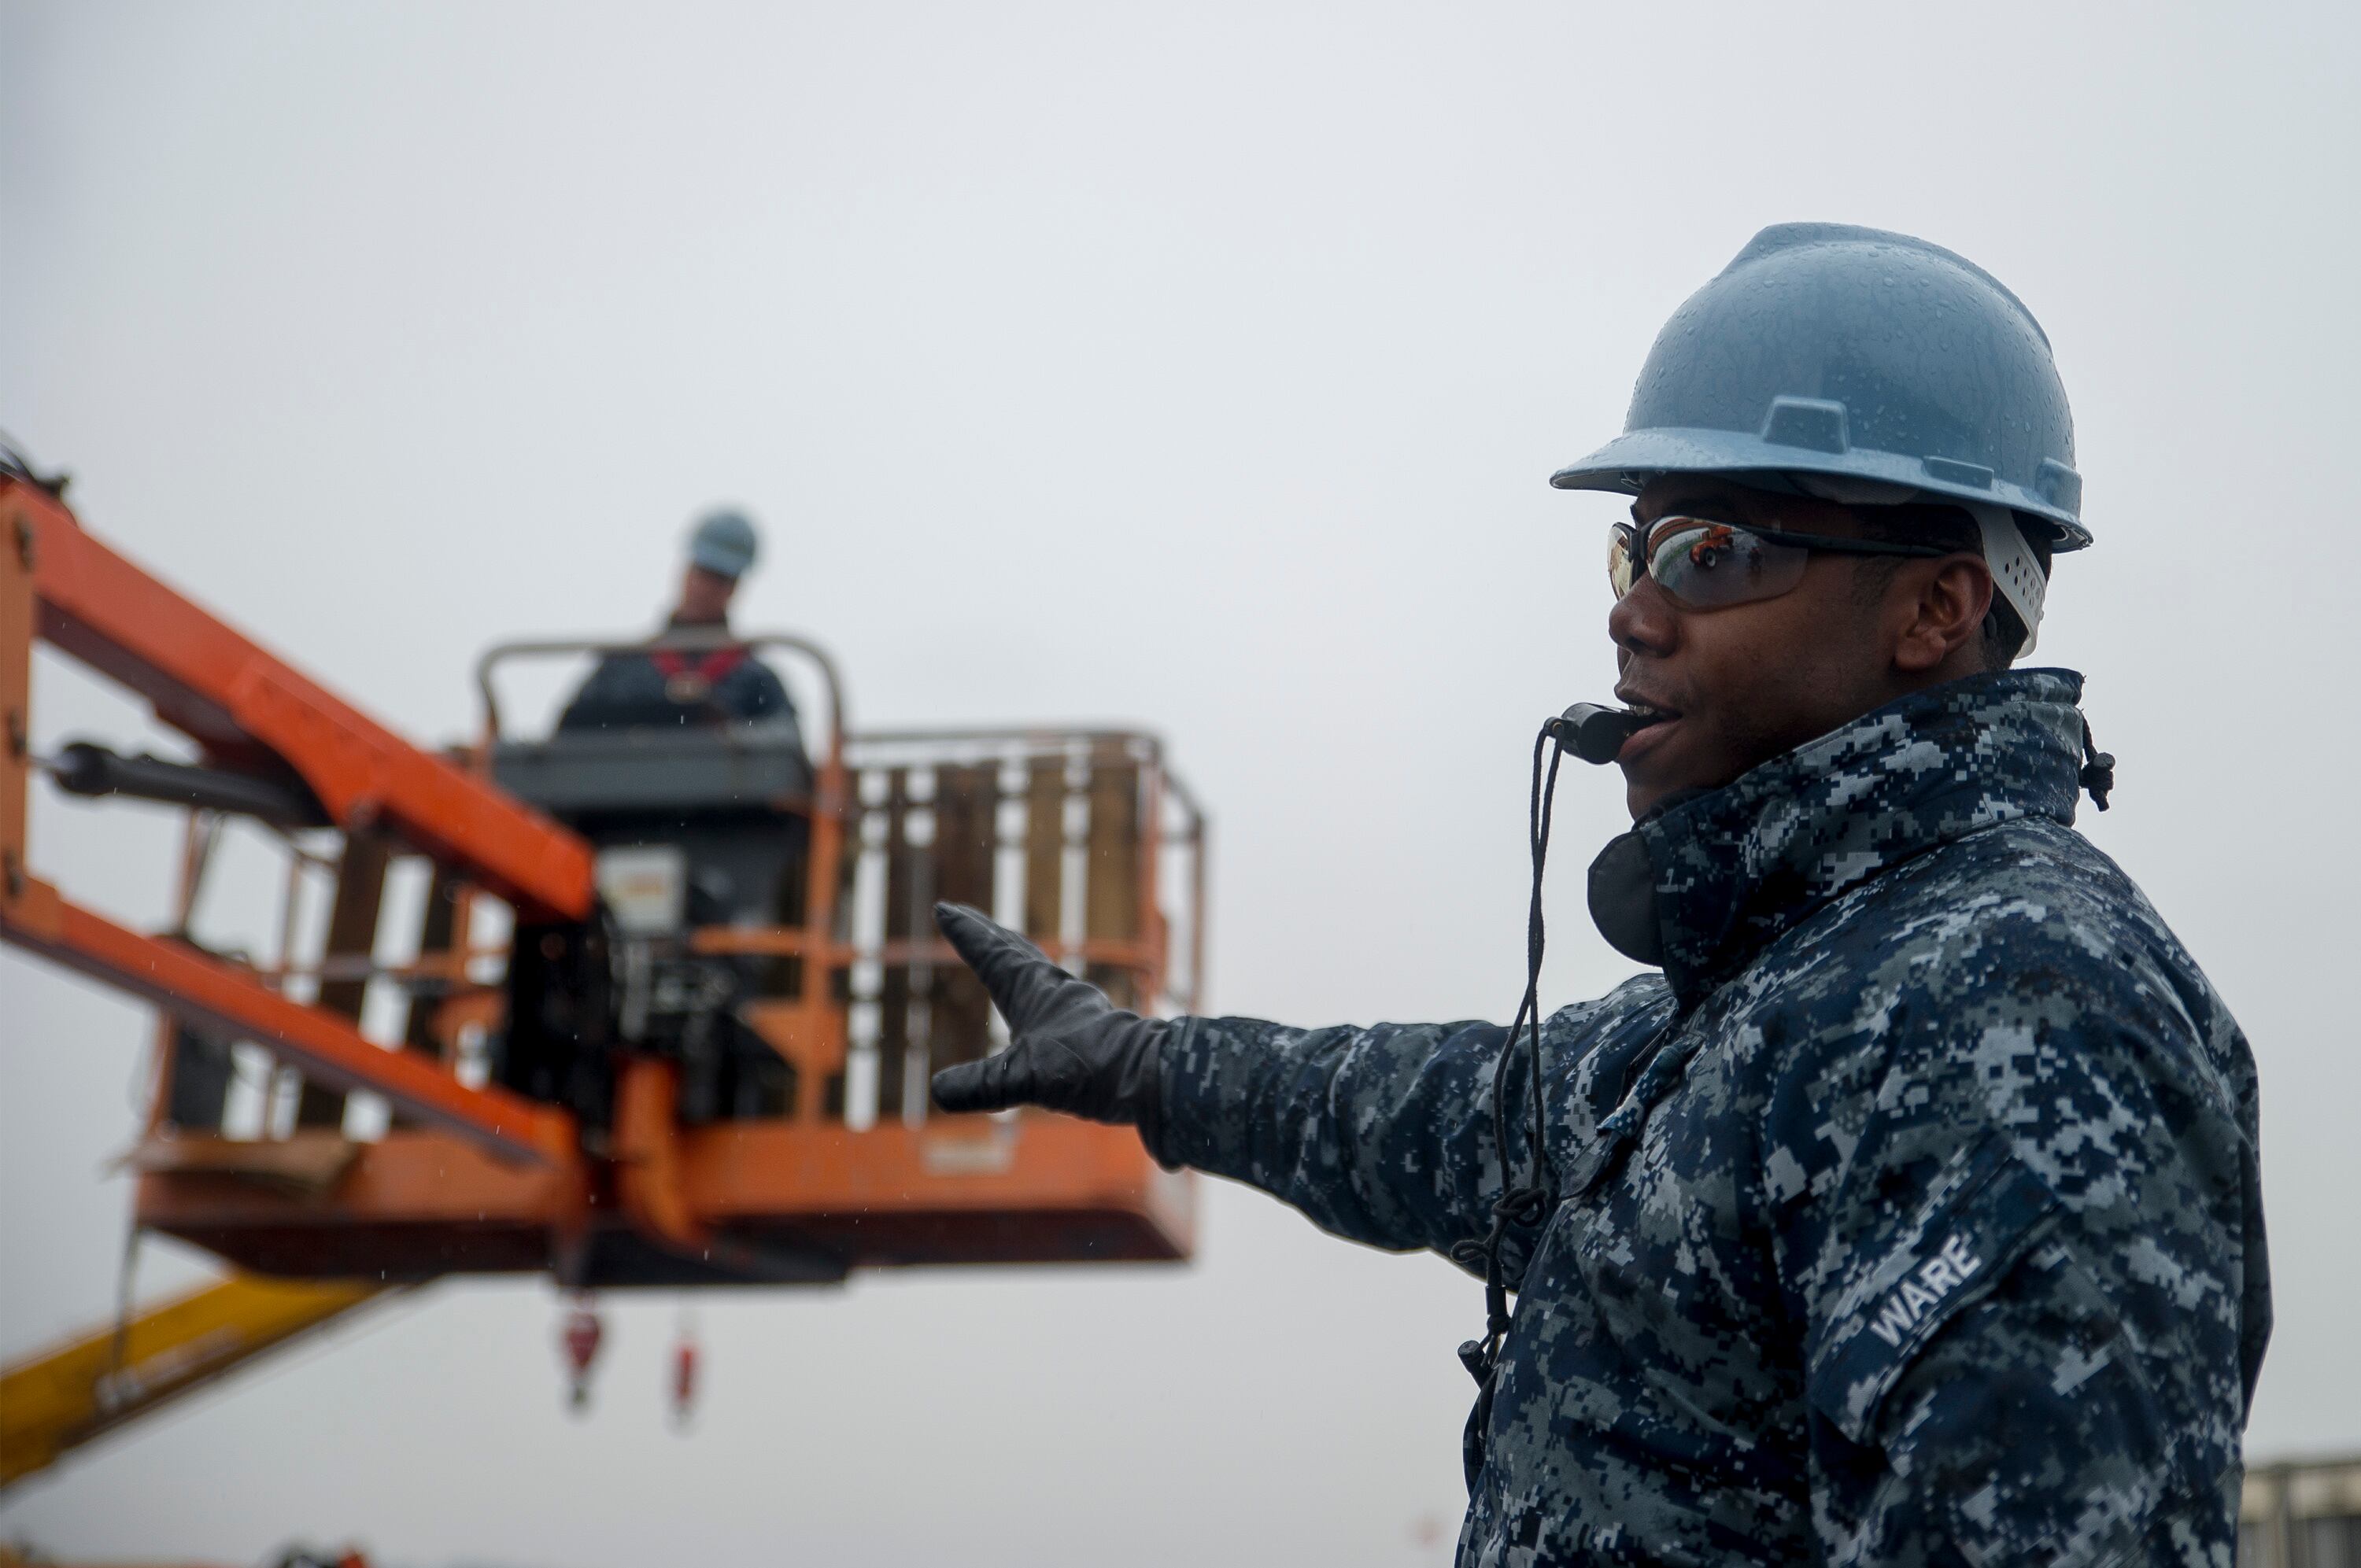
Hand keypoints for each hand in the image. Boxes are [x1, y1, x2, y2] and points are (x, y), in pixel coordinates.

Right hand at [927, 902, 1166, 1149]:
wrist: (1153, 1075)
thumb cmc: (1092, 1069)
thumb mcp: (1027, 1079)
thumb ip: (984, 1084)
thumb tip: (939, 1090)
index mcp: (1033, 991)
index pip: (992, 955)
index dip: (967, 934)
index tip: (944, 908)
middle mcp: (1054, 990)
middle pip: (1014, 951)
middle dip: (986, 933)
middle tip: (963, 913)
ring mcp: (1075, 1007)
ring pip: (1037, 969)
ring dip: (1014, 955)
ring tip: (1002, 948)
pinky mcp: (1093, 1028)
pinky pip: (1055, 996)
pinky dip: (1038, 987)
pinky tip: (1044, 1007)